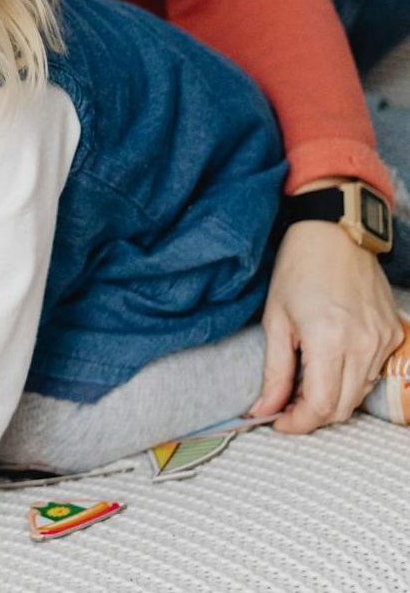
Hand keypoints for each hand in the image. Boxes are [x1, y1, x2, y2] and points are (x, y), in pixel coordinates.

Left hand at [250, 219, 402, 431]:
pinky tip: (327, 364)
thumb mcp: (275, 320)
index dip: (297, 422)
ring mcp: (383, 340)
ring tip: (302, 382)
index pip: (320, 406)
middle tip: (285, 405)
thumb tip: (263, 410)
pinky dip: (349, 379)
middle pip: (342, 407)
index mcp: (329, 340)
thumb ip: (274, 371)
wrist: (335, 234)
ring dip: (331, 398)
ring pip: (359, 393)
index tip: (277, 421)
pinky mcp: (393, 333)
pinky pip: (372, 372)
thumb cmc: (298, 270)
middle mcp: (363, 345)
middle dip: (311, 415)